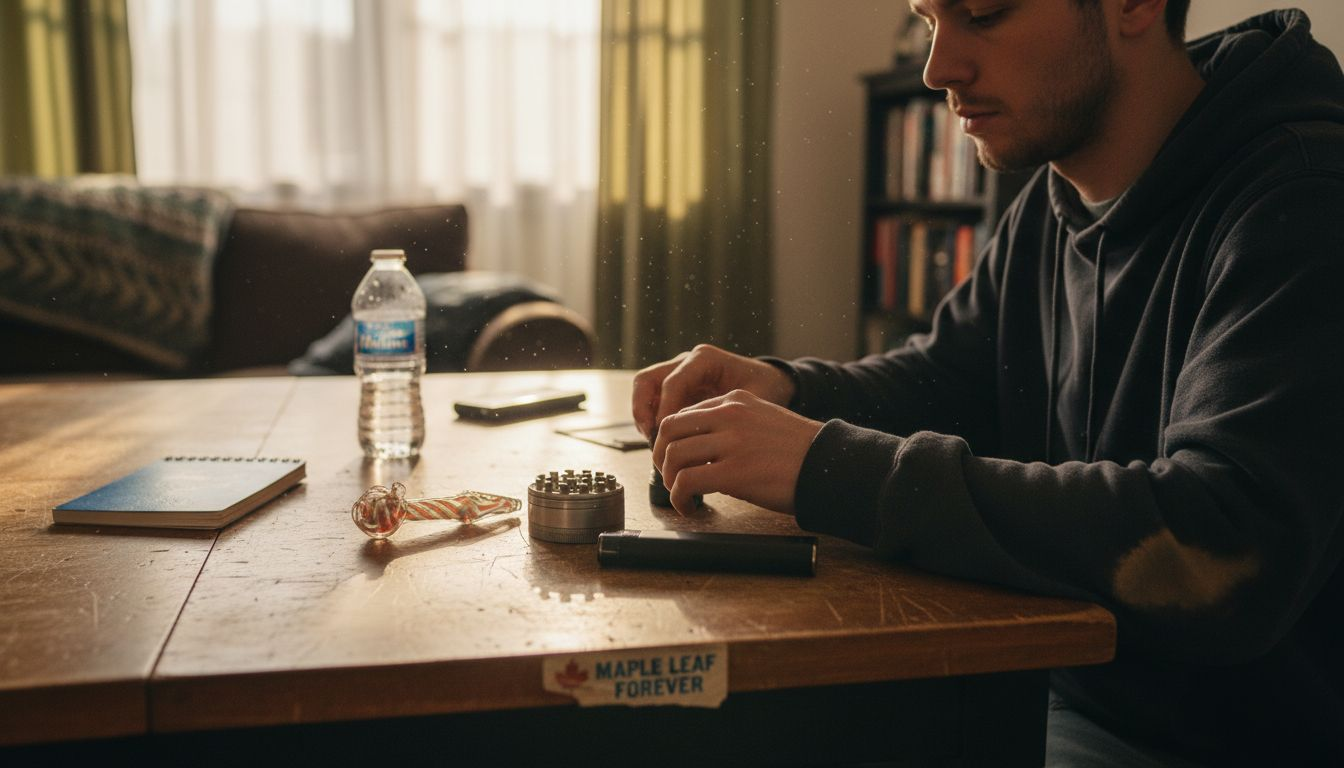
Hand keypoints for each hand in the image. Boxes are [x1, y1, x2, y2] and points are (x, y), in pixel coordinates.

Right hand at [631, 344, 795, 438]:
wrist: (771, 382)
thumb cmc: (765, 389)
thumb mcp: (754, 400)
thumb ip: (730, 416)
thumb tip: (705, 444)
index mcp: (705, 360)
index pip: (673, 382)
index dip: (665, 411)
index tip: (666, 435)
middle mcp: (686, 363)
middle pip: (647, 380)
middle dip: (643, 410)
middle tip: (652, 438)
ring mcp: (678, 374)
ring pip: (644, 389)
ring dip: (644, 416)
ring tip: (654, 443)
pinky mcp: (676, 389)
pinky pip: (652, 401)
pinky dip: (651, 420)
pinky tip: (663, 442)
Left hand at [653, 389, 822, 513]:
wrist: (830, 465)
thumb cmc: (801, 452)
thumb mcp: (763, 421)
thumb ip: (732, 427)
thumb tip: (702, 451)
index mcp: (735, 400)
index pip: (683, 413)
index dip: (671, 440)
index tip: (675, 460)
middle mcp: (729, 415)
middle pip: (669, 429)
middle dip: (661, 456)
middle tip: (669, 477)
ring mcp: (731, 442)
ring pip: (673, 455)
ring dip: (669, 480)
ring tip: (681, 495)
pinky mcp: (733, 472)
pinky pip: (686, 482)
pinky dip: (679, 498)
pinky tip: (689, 507)